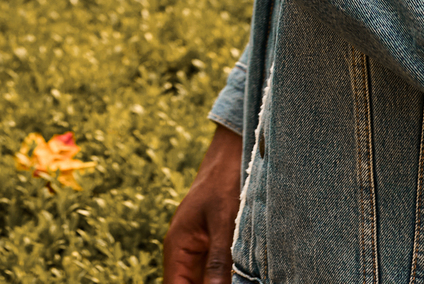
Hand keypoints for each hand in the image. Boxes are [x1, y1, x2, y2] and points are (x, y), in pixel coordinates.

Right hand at [164, 124, 242, 283]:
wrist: (233, 152)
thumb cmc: (224, 180)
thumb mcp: (224, 222)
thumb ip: (219, 261)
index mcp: (177, 247)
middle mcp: (185, 253)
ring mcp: (200, 251)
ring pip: (206, 282)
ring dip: (221, 283)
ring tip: (245, 280)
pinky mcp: (216, 247)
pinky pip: (218, 273)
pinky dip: (229, 279)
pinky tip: (246, 278)